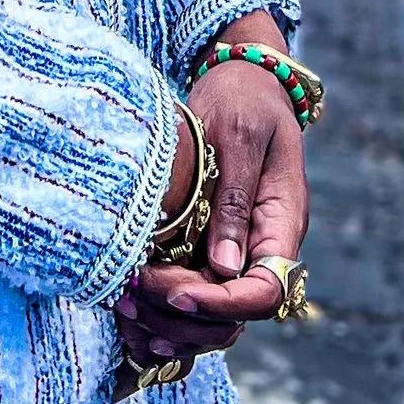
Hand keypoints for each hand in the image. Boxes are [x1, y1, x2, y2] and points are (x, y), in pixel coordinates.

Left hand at [113, 18, 311, 367]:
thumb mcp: (241, 137)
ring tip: (122, 306)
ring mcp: (234, 254)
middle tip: (132, 296)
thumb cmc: (245, 99)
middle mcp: (261, 250)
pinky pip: (189, 300)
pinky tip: (126, 308)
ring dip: (166, 323)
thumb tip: (225, 269)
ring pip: (209, 321)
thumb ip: (235, 200)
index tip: (176, 293)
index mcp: (281, 226)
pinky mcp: (206, 250)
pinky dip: (158, 313)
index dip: (221, 305)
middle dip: (183, 317)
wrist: (240, 80)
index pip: (266, 293)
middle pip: (233, 319)